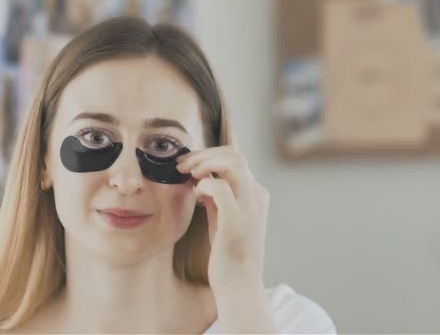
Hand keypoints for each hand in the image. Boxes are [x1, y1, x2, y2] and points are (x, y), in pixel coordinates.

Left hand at [176, 145, 269, 293]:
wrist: (239, 284)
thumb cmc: (228, 253)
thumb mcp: (222, 217)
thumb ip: (216, 196)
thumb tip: (201, 179)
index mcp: (254, 193)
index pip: (235, 158)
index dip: (209, 155)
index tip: (187, 164)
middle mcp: (256, 196)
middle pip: (235, 155)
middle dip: (204, 154)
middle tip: (182, 165)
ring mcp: (250, 207)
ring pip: (233, 164)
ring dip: (205, 163)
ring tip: (189, 173)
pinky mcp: (238, 221)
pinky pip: (221, 189)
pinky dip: (205, 186)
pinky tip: (196, 196)